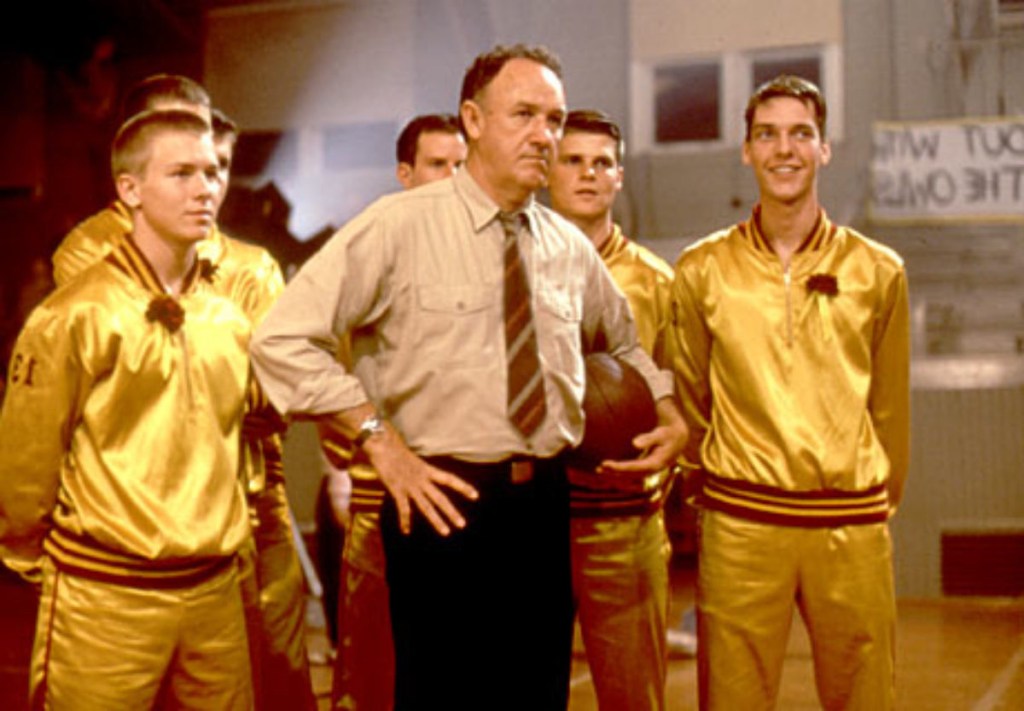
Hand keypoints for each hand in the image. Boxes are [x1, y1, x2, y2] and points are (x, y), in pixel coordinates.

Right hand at [363, 432, 477, 535]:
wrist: (382, 445)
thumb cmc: (395, 449)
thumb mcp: (414, 459)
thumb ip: (420, 470)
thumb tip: (424, 475)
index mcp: (427, 470)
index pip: (450, 479)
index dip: (463, 487)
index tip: (475, 495)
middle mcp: (422, 479)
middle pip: (440, 498)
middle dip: (451, 512)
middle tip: (462, 525)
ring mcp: (410, 486)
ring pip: (426, 507)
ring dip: (436, 520)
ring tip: (446, 532)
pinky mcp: (397, 490)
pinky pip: (403, 508)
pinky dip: (404, 521)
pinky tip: (406, 531)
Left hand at [597, 397, 688, 477]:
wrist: (679, 438)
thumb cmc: (668, 434)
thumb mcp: (660, 433)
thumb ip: (648, 439)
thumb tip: (634, 444)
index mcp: (656, 463)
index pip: (634, 468)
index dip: (619, 468)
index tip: (606, 464)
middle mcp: (652, 470)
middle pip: (630, 475)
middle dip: (614, 473)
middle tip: (599, 468)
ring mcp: (649, 470)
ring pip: (629, 476)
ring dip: (615, 474)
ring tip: (599, 471)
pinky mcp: (645, 468)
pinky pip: (630, 473)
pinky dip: (620, 472)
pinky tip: (609, 470)